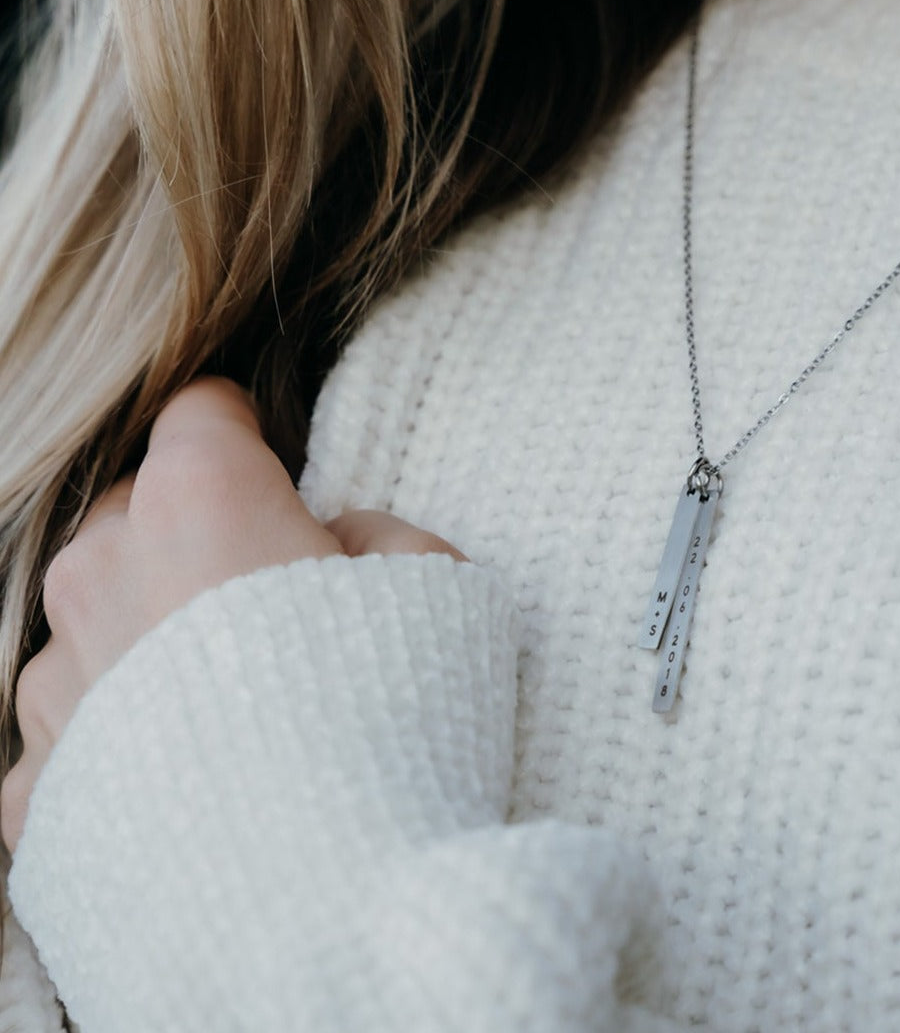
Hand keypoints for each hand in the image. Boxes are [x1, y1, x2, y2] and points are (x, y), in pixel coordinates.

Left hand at [0, 377, 464, 854]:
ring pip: (94, 616)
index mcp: (202, 501)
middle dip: (194, 530)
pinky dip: (120, 736)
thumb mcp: (442, 586)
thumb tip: (333, 541)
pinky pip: (71, 730)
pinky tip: (189, 776)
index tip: (278, 468)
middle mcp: (104, 573)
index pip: (202, 410)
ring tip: (233, 703)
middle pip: (136, 508)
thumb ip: (376, 535)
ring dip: (149, 632)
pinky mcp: (38, 786)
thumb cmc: (398, 723)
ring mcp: (56, 683)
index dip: (248, 433)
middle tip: (268, 596)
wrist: (330, 906)